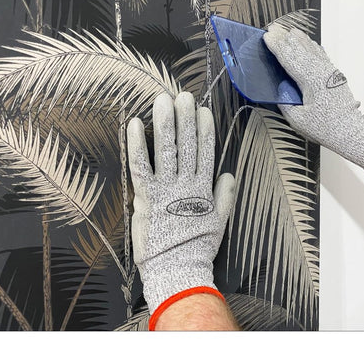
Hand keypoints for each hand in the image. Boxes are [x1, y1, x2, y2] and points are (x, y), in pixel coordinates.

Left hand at [127, 92, 234, 315]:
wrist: (177, 269)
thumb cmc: (197, 246)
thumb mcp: (219, 221)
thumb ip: (225, 196)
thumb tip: (228, 172)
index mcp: (203, 188)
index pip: (205, 152)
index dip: (204, 130)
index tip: (202, 110)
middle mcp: (185, 183)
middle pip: (187, 145)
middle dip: (185, 119)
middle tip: (183, 95)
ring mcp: (165, 188)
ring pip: (167, 150)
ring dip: (165, 124)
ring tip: (164, 100)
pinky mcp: (145, 196)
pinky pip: (140, 165)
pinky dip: (137, 144)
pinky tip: (135, 124)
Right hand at [263, 24, 363, 172]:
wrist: (349, 131)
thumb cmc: (323, 127)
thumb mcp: (297, 118)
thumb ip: (285, 101)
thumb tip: (280, 87)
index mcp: (310, 80)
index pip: (290, 58)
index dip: (277, 46)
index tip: (266, 36)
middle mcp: (320, 71)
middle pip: (300, 49)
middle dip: (285, 38)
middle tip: (273, 28)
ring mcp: (329, 71)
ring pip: (311, 49)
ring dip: (298, 39)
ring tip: (288, 31)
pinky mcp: (333, 75)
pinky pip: (320, 55)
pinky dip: (311, 46)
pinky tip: (307, 43)